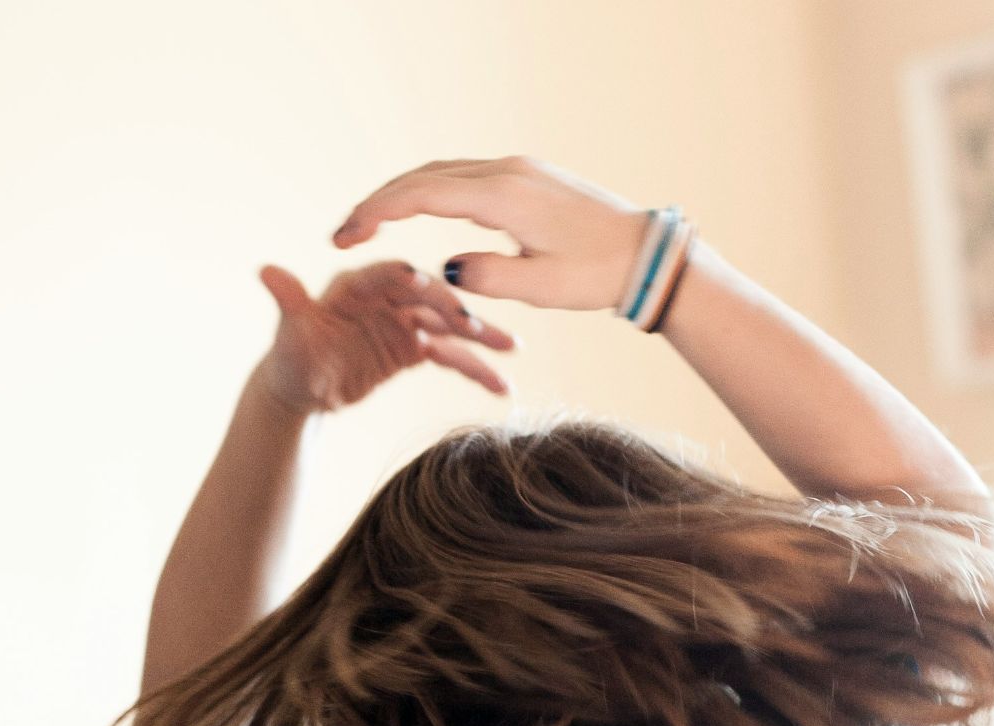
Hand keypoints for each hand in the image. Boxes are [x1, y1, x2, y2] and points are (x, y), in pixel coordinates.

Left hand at [253, 260, 516, 414]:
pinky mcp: (416, 347)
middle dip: (453, 311)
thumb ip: (289, 302)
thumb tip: (265, 271)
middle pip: (428, 299)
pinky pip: (451, 356)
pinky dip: (475, 369)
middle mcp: (388, 297)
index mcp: (358, 285)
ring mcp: (406, 321)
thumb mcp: (291, 334)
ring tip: (511, 348)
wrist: (302, 391)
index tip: (428, 283)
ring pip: (448, 326)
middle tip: (476, 327)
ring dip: (480, 337)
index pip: (387, 277)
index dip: (407, 280)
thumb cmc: (291, 358)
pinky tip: (502, 386)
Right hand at [331, 156, 650, 310]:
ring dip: (404, 194)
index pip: (420, 195)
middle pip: (423, 177)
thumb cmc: (600, 275)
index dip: (376, 213)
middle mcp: (507, 173)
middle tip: (345, 232)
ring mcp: (518, 170)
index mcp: (504, 197)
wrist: (649, 254)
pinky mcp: (527, 177)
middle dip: (379, 202)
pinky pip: (465, 177)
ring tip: (373, 223)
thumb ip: (487, 277)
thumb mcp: (541, 287)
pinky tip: (419, 212)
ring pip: (442, 172)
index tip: (345, 235)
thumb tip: (447, 270)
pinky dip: (431, 191)